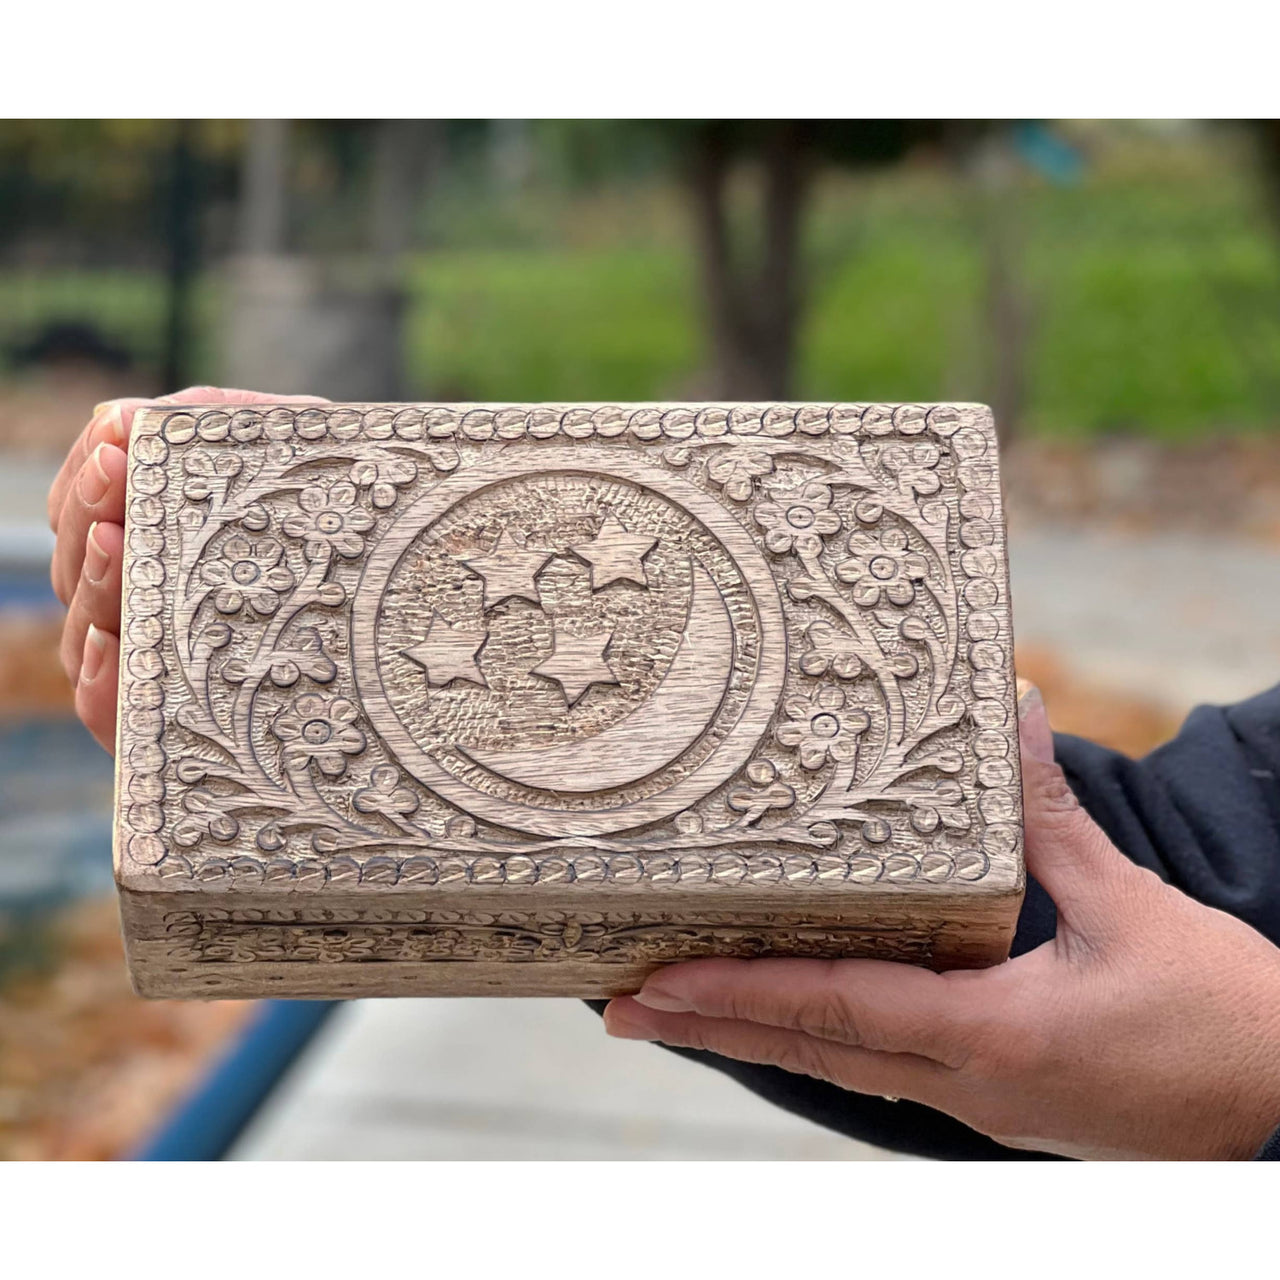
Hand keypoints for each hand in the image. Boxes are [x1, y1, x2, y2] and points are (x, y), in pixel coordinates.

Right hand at [48, 386, 326, 751]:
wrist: (416, 608)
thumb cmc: (350, 525)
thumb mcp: (303, 454)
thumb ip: (225, 422)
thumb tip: (126, 417)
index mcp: (164, 540)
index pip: (91, 507)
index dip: (92, 467)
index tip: (118, 435)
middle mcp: (153, 603)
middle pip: (78, 567)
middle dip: (87, 513)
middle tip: (114, 474)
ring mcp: (164, 666)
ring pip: (88, 634)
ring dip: (94, 586)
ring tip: (114, 544)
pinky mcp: (186, 726)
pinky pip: (117, 714)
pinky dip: (104, 686)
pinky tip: (112, 646)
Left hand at [606, 687, 1279, 1159]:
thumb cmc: (1221, 1014)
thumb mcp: (1128, 906)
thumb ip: (1049, 815)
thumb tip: (1011, 709)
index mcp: (993, 1034)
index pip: (836, 1009)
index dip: (740, 994)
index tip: (656, 986)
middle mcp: (965, 1079)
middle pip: (811, 1049)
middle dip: (712, 1026)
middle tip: (620, 1006)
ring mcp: (974, 1097)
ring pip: (838, 1064)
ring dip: (753, 1034)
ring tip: (676, 1010)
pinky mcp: (993, 1096)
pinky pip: (880, 1065)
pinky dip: (818, 1037)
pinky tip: (788, 1017)